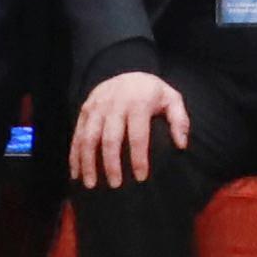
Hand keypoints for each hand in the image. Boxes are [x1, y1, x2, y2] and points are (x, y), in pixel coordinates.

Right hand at [68, 71, 189, 188]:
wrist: (127, 71)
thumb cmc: (152, 93)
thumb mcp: (172, 99)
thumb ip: (180, 121)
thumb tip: (182, 145)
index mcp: (138, 102)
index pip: (138, 134)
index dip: (139, 157)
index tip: (141, 178)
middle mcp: (114, 103)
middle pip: (110, 138)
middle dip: (111, 164)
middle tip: (116, 185)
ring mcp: (97, 106)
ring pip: (88, 137)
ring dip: (88, 162)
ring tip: (91, 185)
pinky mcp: (85, 110)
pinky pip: (77, 134)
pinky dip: (75, 155)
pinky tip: (76, 173)